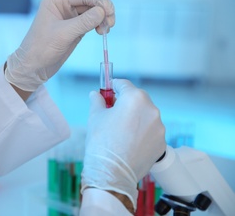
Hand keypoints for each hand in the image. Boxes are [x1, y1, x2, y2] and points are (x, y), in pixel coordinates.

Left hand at [5, 0, 114, 91]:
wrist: (33, 68)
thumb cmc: (40, 48)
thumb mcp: (63, 34)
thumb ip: (83, 22)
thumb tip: (102, 11)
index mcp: (56, 0)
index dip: (99, 1)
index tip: (109, 11)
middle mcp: (63, 6)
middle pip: (90, 2)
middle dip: (103, 11)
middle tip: (111, 23)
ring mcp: (69, 17)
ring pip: (93, 12)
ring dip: (102, 19)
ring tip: (106, 30)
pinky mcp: (74, 29)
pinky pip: (91, 22)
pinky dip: (99, 25)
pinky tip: (102, 31)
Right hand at [81, 79, 165, 210]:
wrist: (112, 173)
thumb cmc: (101, 143)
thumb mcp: (95, 117)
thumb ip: (97, 101)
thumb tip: (96, 95)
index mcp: (135, 99)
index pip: (124, 85)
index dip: (114, 86)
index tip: (109, 90)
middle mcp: (151, 110)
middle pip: (138, 99)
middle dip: (126, 103)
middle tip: (112, 112)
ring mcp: (159, 127)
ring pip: (146, 116)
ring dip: (136, 118)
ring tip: (121, 132)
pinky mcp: (162, 143)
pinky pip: (151, 132)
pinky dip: (142, 133)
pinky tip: (129, 142)